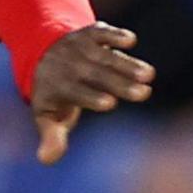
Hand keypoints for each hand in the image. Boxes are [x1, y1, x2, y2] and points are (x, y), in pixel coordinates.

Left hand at [29, 23, 154, 164]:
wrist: (43, 54)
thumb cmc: (54, 94)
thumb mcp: (48, 117)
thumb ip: (51, 137)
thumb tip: (46, 160)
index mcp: (57, 86)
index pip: (76, 92)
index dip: (92, 96)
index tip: (110, 103)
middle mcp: (68, 65)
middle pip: (95, 74)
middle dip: (119, 83)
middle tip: (144, 93)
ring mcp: (79, 47)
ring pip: (104, 55)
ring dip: (126, 63)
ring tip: (149, 75)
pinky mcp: (90, 33)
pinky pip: (101, 31)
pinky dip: (113, 34)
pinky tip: (131, 40)